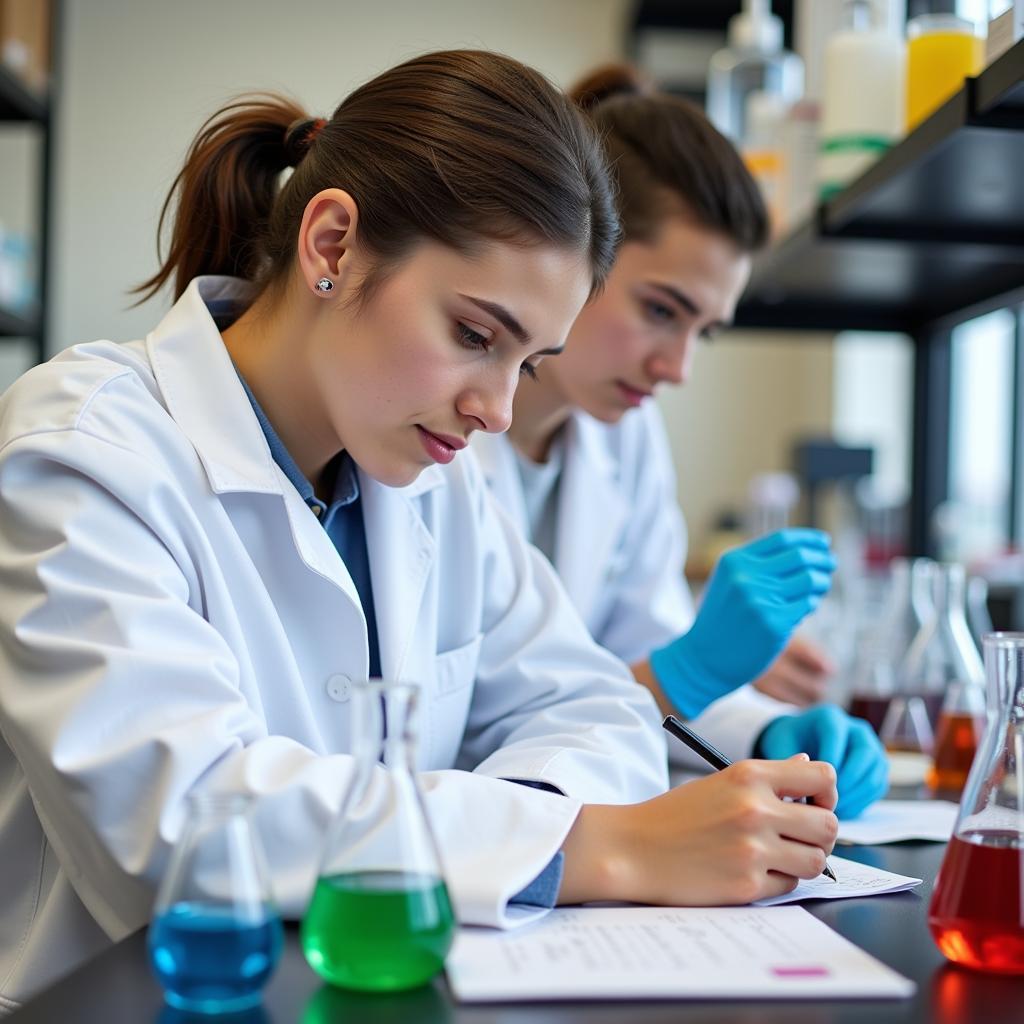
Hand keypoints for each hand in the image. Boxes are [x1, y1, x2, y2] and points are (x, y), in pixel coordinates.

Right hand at [559, 756, 837, 906]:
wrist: (633, 848)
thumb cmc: (674, 814)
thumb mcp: (720, 782)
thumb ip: (768, 776)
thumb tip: (807, 766)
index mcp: (748, 775)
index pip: (822, 776)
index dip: (826, 793)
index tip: (813, 803)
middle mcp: (755, 809)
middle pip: (829, 825)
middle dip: (820, 833)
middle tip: (799, 836)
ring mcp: (753, 850)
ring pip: (816, 860)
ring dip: (803, 860)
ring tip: (777, 856)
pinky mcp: (747, 886)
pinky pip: (789, 886)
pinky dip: (778, 881)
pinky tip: (752, 870)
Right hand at [649, 529, 835, 717]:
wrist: (705, 657)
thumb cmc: (722, 618)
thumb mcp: (728, 581)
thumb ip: (756, 564)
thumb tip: (804, 550)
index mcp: (734, 561)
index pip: (782, 540)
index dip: (808, 539)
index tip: (823, 542)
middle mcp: (746, 577)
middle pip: (800, 557)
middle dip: (822, 558)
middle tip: (831, 563)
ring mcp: (760, 601)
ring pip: (809, 579)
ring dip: (822, 581)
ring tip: (821, 586)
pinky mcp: (774, 624)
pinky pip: (807, 605)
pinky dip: (811, 604)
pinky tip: (805, 608)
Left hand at [756, 705, 888, 818]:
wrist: (801, 740)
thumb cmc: (790, 742)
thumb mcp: (780, 743)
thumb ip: (786, 759)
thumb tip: (795, 785)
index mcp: (830, 718)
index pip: (835, 735)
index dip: (827, 762)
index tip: (814, 785)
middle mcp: (856, 729)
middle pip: (864, 753)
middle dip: (847, 780)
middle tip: (829, 801)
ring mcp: (871, 748)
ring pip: (874, 772)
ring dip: (856, 795)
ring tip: (835, 810)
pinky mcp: (877, 767)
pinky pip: (877, 786)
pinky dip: (863, 801)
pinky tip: (843, 811)